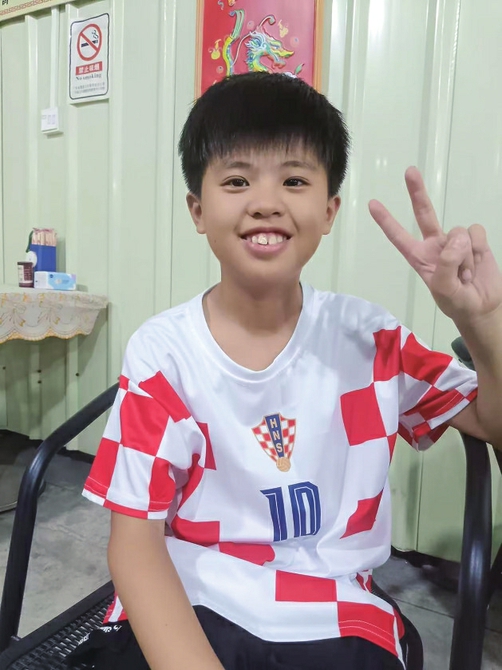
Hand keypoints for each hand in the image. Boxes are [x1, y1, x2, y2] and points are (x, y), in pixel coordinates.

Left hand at [368, 167, 501, 324]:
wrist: (483, 306)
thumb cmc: (458, 302)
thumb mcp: (445, 290)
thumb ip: (446, 265)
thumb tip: (456, 239)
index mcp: (419, 257)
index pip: (399, 236)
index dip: (386, 221)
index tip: (372, 204)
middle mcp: (435, 244)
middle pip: (424, 212)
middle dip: (417, 191)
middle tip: (409, 171)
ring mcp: (455, 241)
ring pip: (458, 232)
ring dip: (465, 256)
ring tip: (465, 275)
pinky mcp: (475, 240)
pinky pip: (475, 232)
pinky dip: (478, 249)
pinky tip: (477, 264)